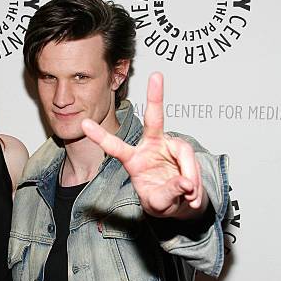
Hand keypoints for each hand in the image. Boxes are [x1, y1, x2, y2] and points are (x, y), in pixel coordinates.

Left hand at [82, 72, 207, 218]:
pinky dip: (196, 181)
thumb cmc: (161, 200)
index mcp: (133, 160)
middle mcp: (150, 147)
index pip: (115, 147)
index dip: (100, 136)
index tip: (85, 124)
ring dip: (189, 176)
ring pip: (183, 153)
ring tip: (189, 195)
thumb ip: (168, 193)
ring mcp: (169, 146)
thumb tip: (185, 182)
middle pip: (154, 119)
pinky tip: (193, 194)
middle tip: (157, 76)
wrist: (179, 204)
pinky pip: (192, 163)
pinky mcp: (183, 150)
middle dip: (156, 97)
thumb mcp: (159, 203)